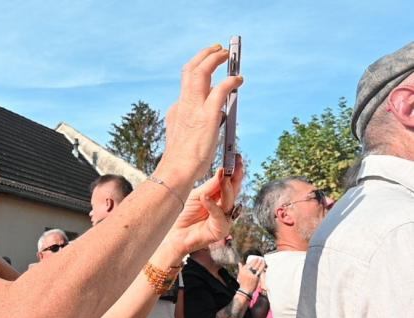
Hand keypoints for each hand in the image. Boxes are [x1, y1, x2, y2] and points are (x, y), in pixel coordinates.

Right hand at [155, 45, 243, 182]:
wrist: (177, 171)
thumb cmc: (184, 161)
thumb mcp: (186, 137)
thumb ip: (196, 123)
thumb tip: (217, 113)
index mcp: (177, 110)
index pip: (187, 86)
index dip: (199, 75)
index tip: (210, 72)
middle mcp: (183, 104)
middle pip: (190, 69)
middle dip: (204, 56)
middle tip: (217, 49)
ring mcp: (194, 108)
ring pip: (201, 71)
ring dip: (214, 58)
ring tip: (226, 54)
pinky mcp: (207, 115)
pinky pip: (220, 89)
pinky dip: (230, 80)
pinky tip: (239, 79)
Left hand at [163, 158, 243, 255]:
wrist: (171, 234)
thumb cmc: (182, 214)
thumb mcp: (196, 195)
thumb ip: (211, 186)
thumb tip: (223, 172)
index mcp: (218, 198)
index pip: (230, 182)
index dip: (234, 170)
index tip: (236, 157)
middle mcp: (224, 208)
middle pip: (234, 190)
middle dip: (236, 176)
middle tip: (236, 162)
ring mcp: (223, 220)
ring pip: (230, 201)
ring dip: (226, 188)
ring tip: (222, 176)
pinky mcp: (220, 231)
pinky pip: (219, 216)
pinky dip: (212, 206)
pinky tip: (204, 198)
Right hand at [237, 256, 265, 293]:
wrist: (245, 289)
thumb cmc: (242, 282)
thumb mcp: (240, 274)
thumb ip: (240, 268)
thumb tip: (239, 263)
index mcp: (243, 270)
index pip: (249, 263)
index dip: (254, 260)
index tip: (256, 258)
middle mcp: (247, 271)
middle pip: (254, 264)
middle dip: (258, 260)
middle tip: (260, 258)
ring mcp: (252, 274)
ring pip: (258, 267)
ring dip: (261, 263)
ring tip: (263, 260)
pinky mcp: (256, 278)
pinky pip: (260, 271)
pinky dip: (262, 268)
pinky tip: (264, 266)